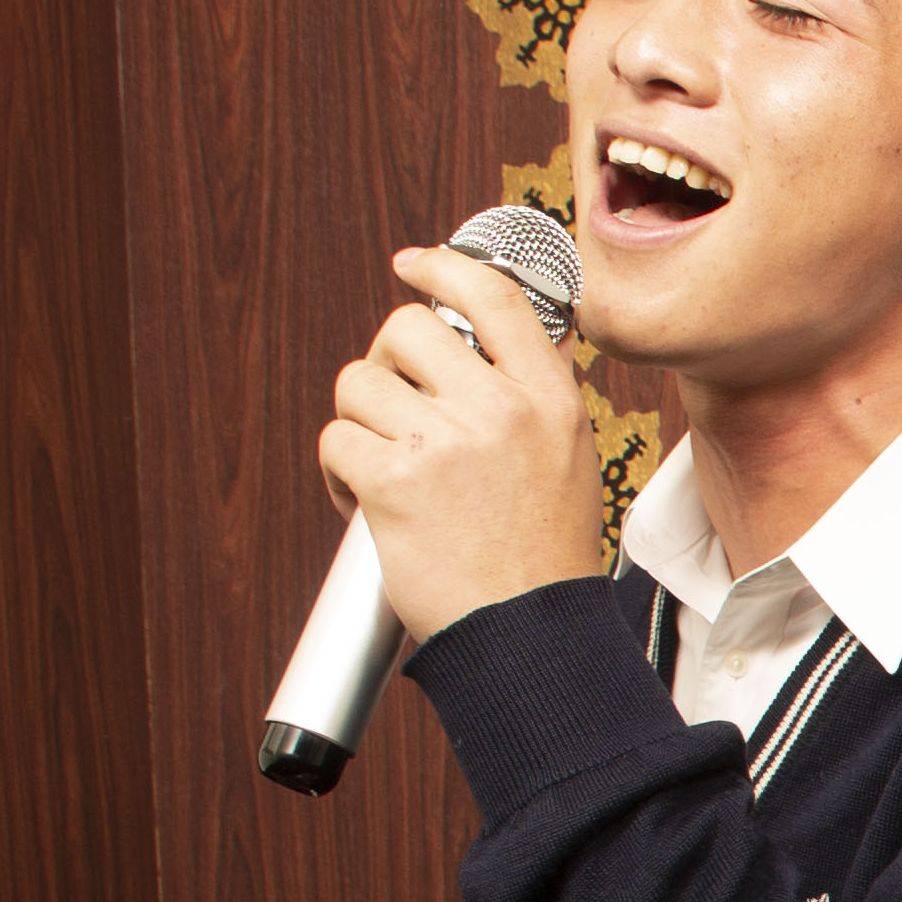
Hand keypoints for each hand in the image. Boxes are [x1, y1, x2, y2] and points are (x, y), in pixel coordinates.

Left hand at [312, 243, 604, 644]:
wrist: (528, 637)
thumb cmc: (542, 560)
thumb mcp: (567, 459)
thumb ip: (528, 398)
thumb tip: (477, 342)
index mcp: (550, 399)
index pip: (492, 296)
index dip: (443, 266)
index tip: (413, 264)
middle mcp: (501, 409)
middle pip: (406, 329)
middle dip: (385, 364)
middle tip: (395, 410)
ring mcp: (446, 442)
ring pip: (358, 382)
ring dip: (357, 423)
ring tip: (384, 469)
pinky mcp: (394, 480)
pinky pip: (334, 439)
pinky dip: (337, 473)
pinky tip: (367, 504)